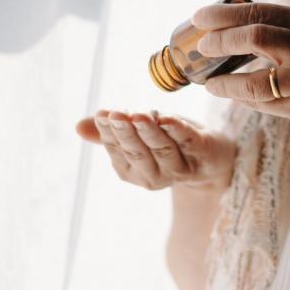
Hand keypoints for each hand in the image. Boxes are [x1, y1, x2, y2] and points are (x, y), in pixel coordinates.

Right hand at [75, 110, 236, 190]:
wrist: (211, 157)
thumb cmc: (168, 141)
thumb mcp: (137, 133)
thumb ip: (109, 132)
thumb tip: (78, 127)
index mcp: (134, 171)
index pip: (117, 151)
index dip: (109, 132)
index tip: (103, 114)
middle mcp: (155, 176)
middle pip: (138, 154)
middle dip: (126, 134)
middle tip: (115, 115)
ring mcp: (180, 169)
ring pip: (163, 150)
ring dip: (150, 132)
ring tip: (138, 115)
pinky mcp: (203, 154)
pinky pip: (189, 143)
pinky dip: (177, 130)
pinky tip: (166, 118)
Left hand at [191, 2, 289, 141]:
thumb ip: (280, 30)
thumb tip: (226, 30)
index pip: (258, 12)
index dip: (222, 15)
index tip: (198, 18)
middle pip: (254, 37)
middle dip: (220, 42)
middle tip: (202, 48)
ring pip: (253, 81)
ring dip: (225, 83)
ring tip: (210, 83)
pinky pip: (263, 104)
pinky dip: (244, 100)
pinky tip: (233, 96)